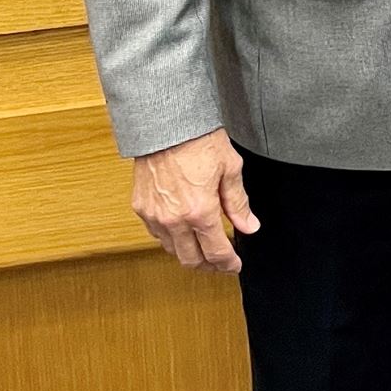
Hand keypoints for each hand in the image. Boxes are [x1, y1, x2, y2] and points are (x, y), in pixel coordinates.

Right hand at [131, 127, 258, 272]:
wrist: (165, 125)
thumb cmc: (198, 140)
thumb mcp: (230, 169)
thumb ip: (239, 203)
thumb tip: (249, 226)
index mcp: (200, 212)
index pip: (216, 252)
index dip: (228, 264)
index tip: (235, 265)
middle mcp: (174, 219)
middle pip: (191, 260)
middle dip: (208, 266)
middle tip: (221, 263)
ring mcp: (154, 215)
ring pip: (172, 250)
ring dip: (189, 254)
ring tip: (203, 249)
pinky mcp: (141, 208)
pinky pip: (156, 235)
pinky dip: (171, 239)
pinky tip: (183, 232)